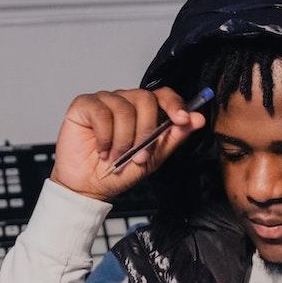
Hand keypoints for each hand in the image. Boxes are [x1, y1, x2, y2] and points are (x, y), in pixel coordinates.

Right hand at [51, 87, 206, 202]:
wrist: (89, 187)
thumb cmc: (118, 172)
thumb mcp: (153, 158)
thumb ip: (174, 137)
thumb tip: (197, 119)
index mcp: (143, 111)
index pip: (163, 95)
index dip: (175, 104)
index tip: (182, 119)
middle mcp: (125, 101)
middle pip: (145, 99)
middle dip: (145, 131)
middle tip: (138, 155)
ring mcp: (105, 101)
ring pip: (124, 108)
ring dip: (123, 139)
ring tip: (116, 156)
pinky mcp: (84, 104)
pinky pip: (101, 113)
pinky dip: (104, 137)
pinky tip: (102, 150)